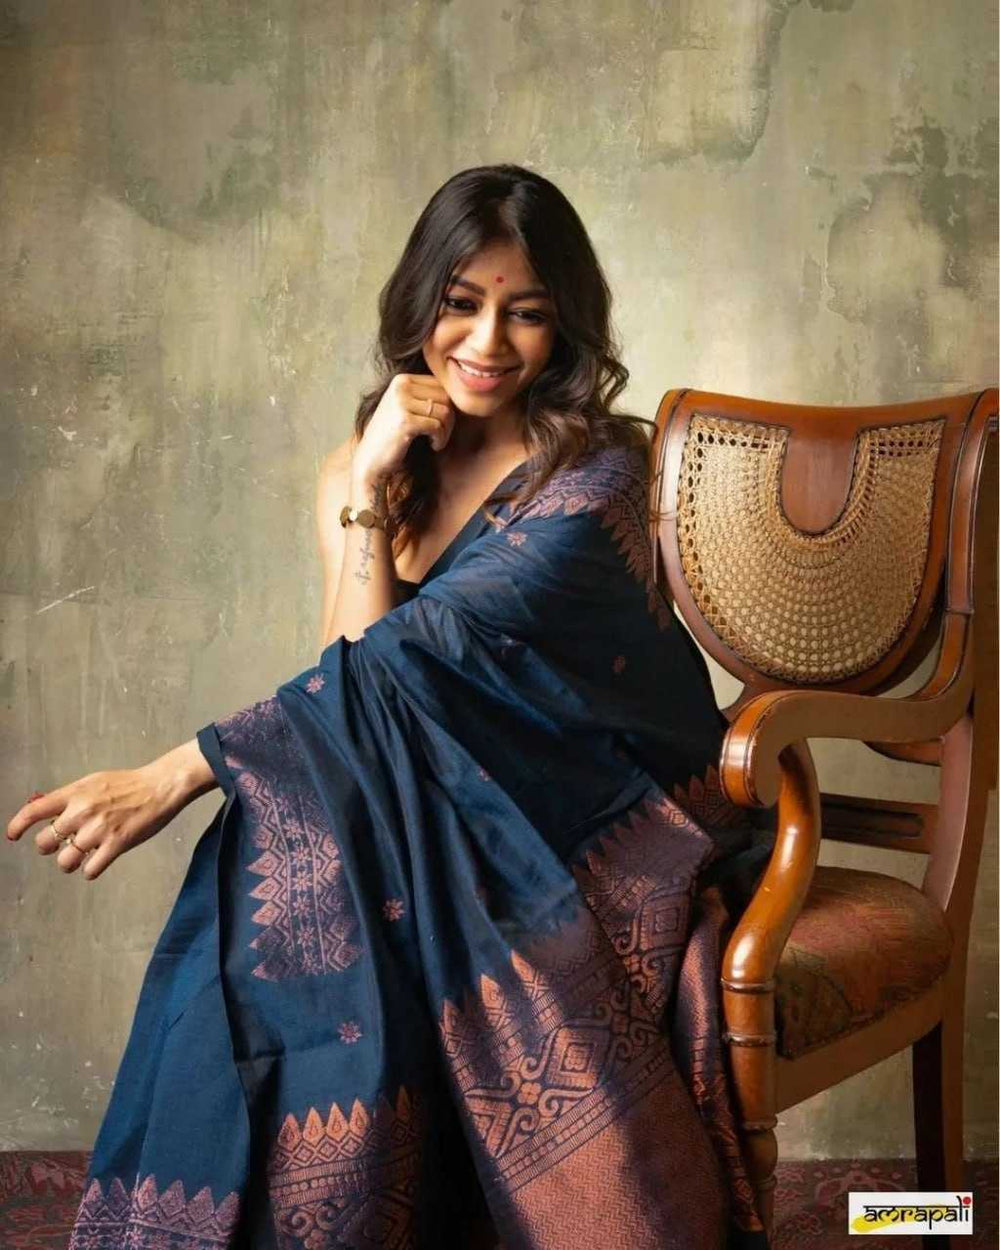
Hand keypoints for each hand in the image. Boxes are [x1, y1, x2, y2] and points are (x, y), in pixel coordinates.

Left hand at [5, 742, 214, 879]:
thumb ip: (70, 797)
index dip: (18, 826)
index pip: (34, 811)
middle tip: (62, 846)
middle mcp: (82, 812)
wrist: (160, 786)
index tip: (13, 836)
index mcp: (75, 794)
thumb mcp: (94, 782)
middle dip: (50, 848)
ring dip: (69, 864)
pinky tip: (98, 862)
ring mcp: (99, 829)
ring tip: (80, 858)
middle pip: (45, 843)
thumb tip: (44, 808)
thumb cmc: (129, 784)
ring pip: (65, 861)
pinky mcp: (116, 844)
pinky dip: (91, 870)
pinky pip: (91, 870)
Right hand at [351, 373, 453, 491]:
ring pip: (444, 411)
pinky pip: (437, 426)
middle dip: (449, 419)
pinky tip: (433, 446)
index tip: (441, 423)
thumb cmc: (393, 436)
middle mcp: (401, 386)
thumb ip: (426, 396)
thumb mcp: (406, 407)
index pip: (441, 385)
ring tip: (436, 441)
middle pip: (446, 396)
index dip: (448, 405)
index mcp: (402, 380)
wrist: (370, 459)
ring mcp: (401, 402)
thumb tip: (461, 393)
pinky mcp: (405, 421)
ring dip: (446, 431)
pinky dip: (440, 439)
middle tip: (441, 434)